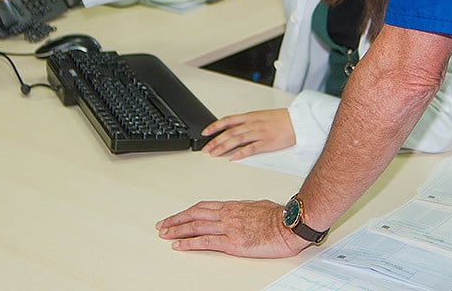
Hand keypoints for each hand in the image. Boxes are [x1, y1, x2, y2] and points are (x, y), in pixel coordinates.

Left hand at [156, 199, 310, 256]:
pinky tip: (179, 245)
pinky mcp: (232, 242)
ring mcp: (227, 228)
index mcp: (232, 206)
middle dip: (176, 220)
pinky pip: (205, 242)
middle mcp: (226, 215)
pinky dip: (189, 243)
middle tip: (162, 225)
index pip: (202, 207)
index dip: (186, 212)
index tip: (176, 216)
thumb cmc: (278, 216)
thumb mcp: (258, 206)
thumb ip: (244, 208)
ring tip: (164, 234)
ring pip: (195, 227)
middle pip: (194, 215)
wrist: (289, 225)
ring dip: (177, 230)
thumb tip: (239, 209)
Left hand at [200, 109, 294, 159]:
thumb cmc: (281, 119)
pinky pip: (251, 148)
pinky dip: (240, 153)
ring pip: (237, 140)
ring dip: (223, 147)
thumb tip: (233, 128)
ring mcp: (259, 133)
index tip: (205, 133)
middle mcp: (252, 124)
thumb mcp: (261, 116)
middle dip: (215, 141)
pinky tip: (232, 158)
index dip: (214, 126)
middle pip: (229, 133)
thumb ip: (247, 122)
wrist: (298, 122)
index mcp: (250, 116)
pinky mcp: (267, 143)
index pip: (227, 120)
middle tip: (206, 149)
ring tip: (214, 154)